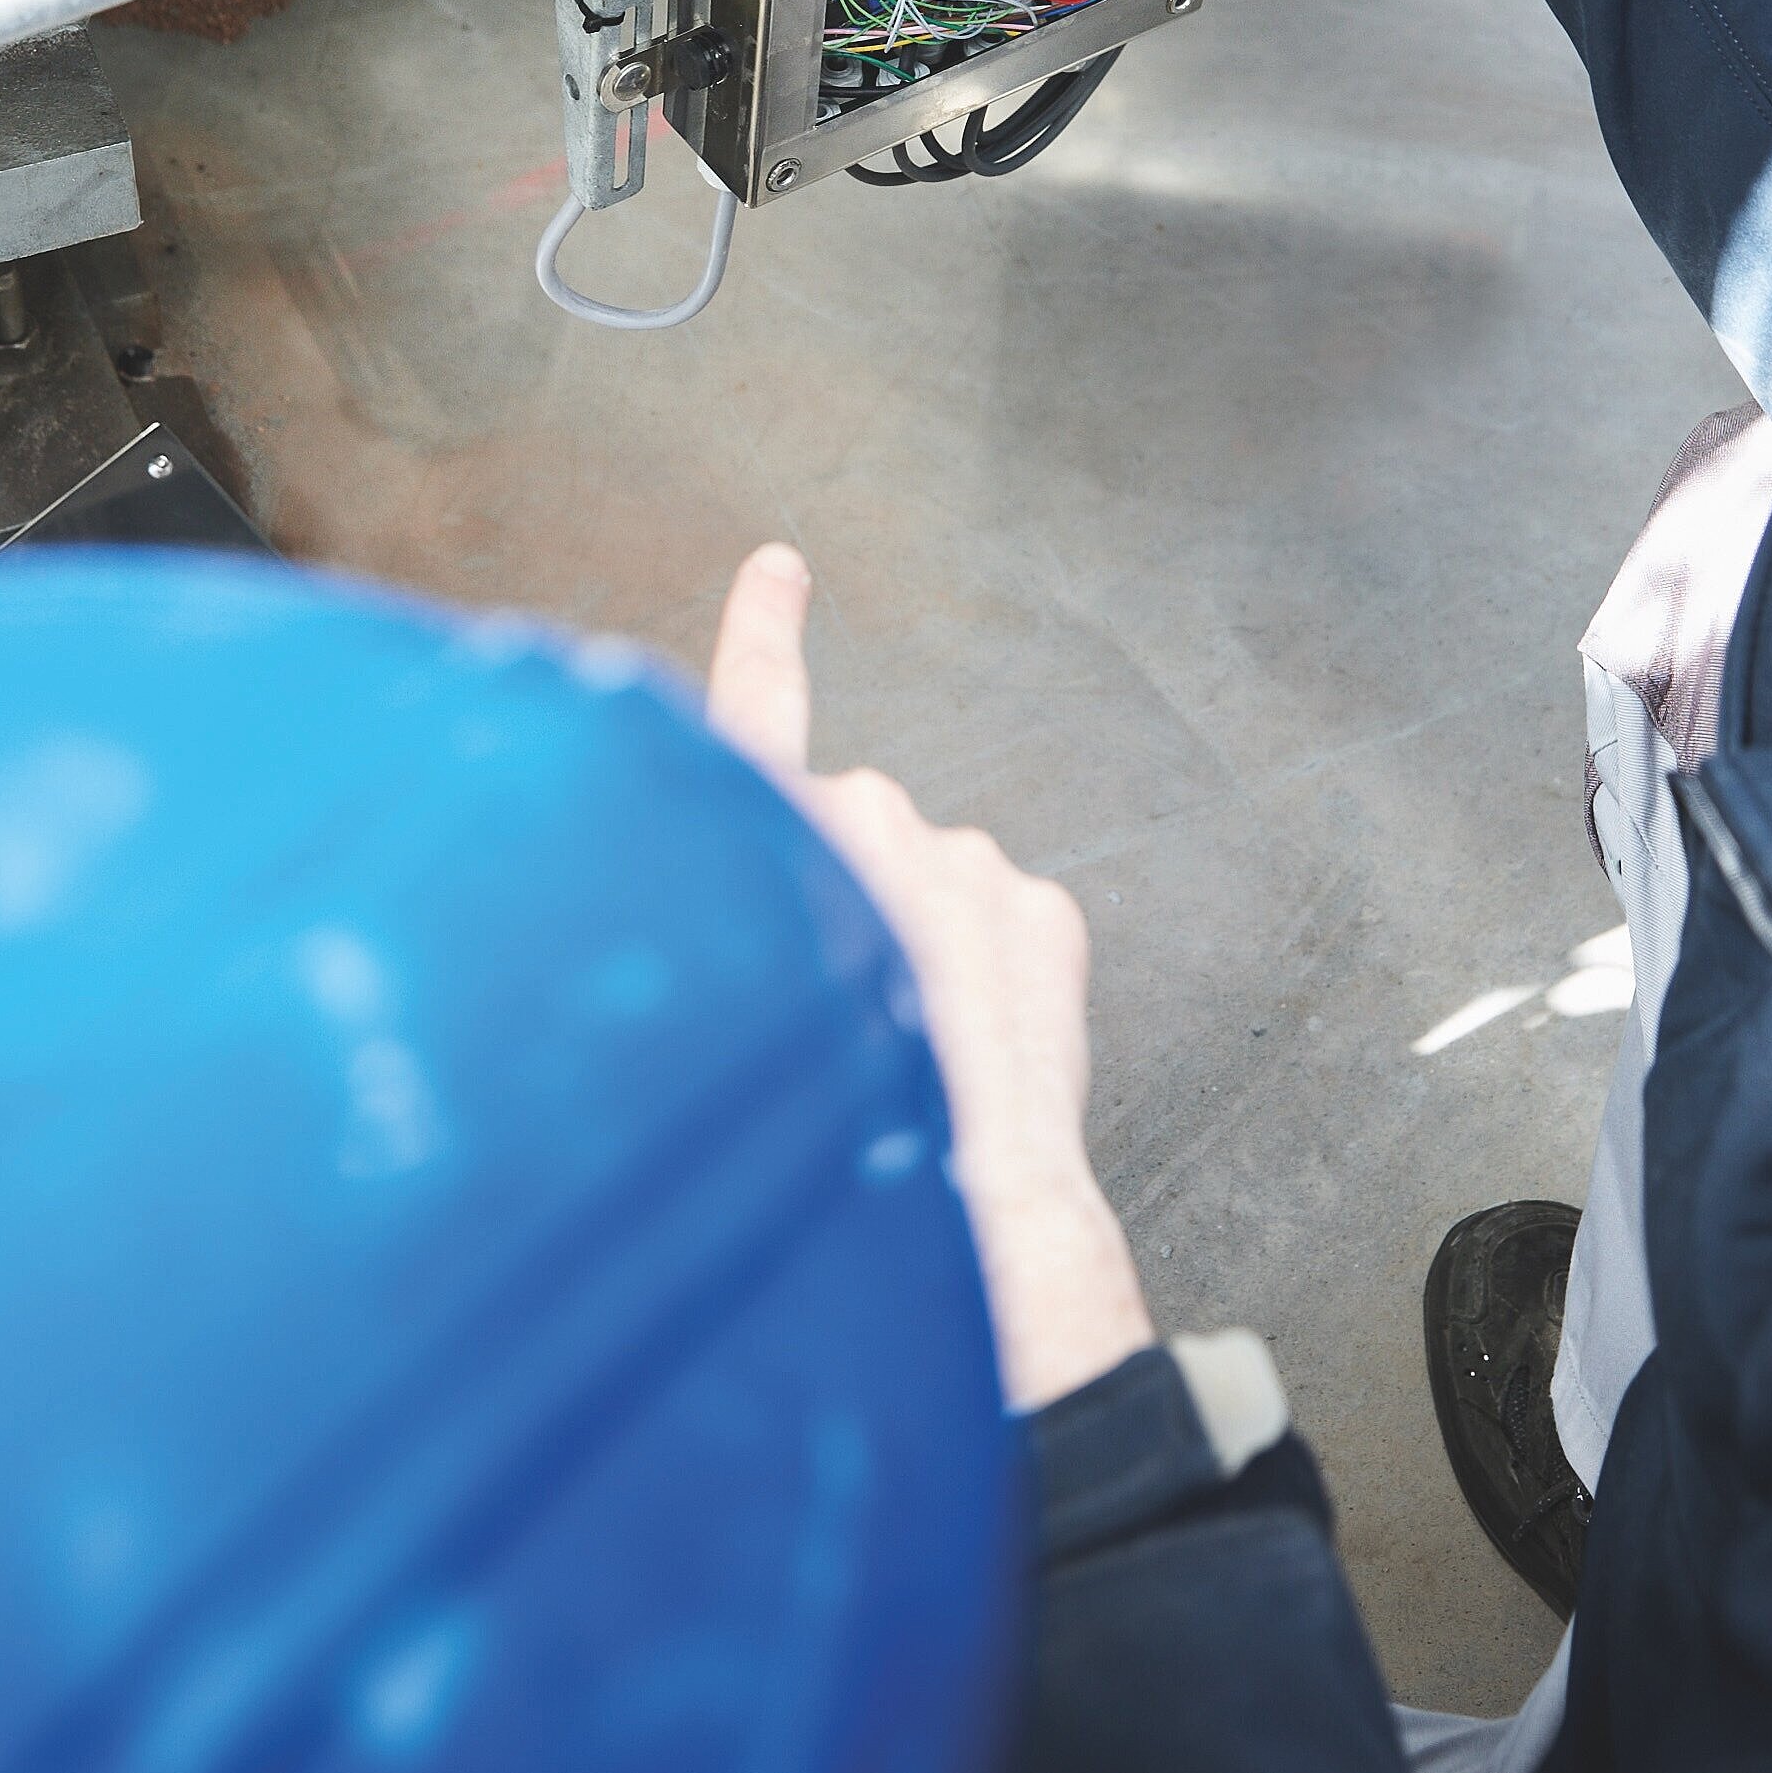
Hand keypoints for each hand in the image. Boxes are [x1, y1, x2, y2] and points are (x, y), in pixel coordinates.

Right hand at [708, 544, 1155, 1410]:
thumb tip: (761, 919)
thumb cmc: (811, 1132)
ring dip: (920, 950)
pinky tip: (971, 1058)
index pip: (752, 709)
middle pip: (848, 835)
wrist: (955, 1206)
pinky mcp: (1044, 911)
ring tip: (907, 1058)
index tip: (783, 566)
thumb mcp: (727, 1014)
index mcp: (771, 831)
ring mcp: (968, 860)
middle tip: (840, 1021)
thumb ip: (734, 921)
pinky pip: (1004, 930)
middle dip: (846, 905)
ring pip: (932, 886)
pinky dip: (988, 983)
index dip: (762, 632)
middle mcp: (869, 816)